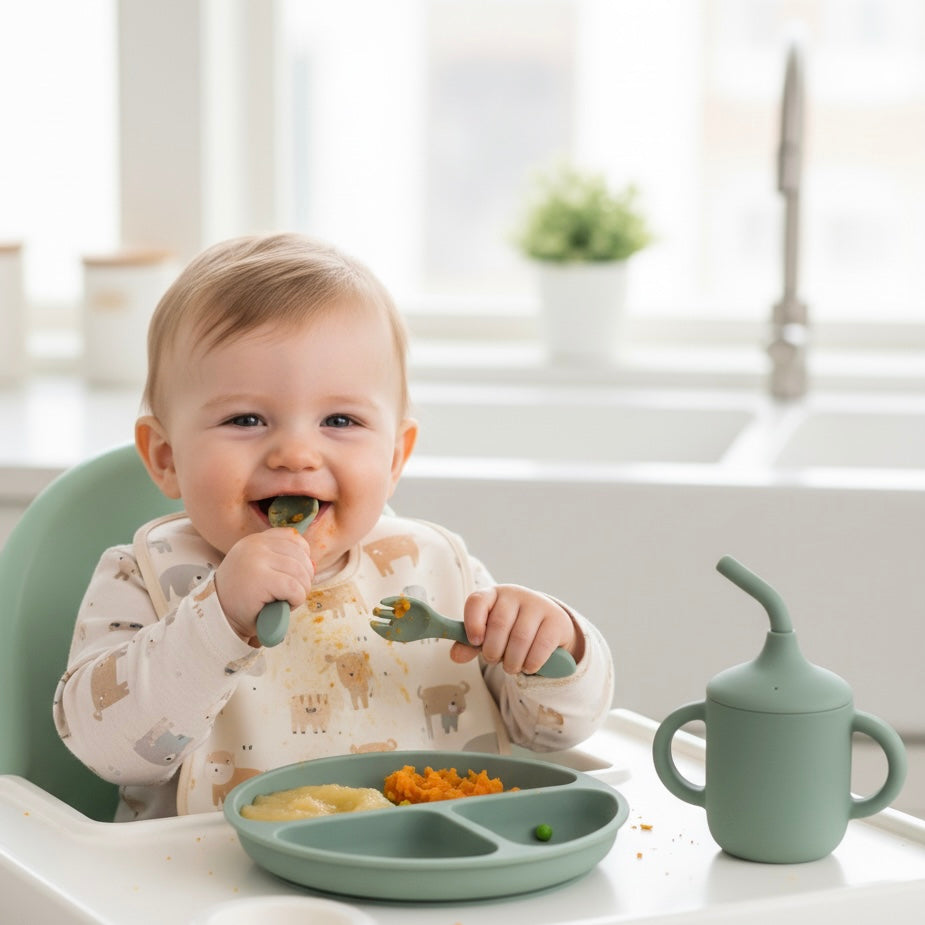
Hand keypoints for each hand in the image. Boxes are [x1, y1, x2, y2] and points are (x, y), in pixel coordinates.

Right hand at [214, 529, 313, 641]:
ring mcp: (257, 560)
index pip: (293, 538)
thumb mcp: (260, 569)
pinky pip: (295, 588)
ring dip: (301, 591)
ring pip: (301, 573)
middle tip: (291, 594)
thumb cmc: (244, 597)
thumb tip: (312, 563)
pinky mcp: (261, 580)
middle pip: (301, 557)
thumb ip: (281, 559)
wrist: (218, 617)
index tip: (294, 575)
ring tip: (286, 601)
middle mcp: (255, 545)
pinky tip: (284, 606)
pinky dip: (296, 600)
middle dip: (304, 578)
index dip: (302, 558)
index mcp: (256, 540)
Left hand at [450, 584, 582, 674]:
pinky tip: (528, 666)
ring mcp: (537, 605)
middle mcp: (515, 595)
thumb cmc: (511, 629)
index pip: (477, 601)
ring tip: (511, 666)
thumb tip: (455, 655)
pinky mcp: (556, 621)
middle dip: (493, 650)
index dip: (473, 622)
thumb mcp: (489, 633)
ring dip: (512, 661)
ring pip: (520, 638)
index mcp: (493, 595)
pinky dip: (531, 663)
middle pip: (499, 624)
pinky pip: (541, 646)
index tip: (475, 641)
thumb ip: (470, 644)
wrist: (548, 625)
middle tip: (494, 659)